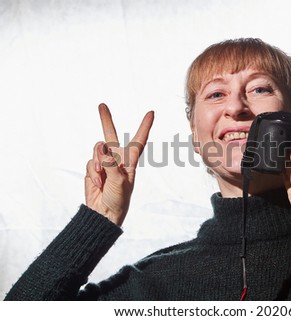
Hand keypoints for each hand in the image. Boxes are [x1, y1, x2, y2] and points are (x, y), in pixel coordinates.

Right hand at [84, 103, 153, 225]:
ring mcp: (103, 164)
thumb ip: (111, 165)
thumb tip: (102, 149)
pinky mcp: (92, 170)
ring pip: (97, 151)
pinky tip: (97, 183)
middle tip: (102, 105)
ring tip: (102, 178)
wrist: (103, 215)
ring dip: (97, 163)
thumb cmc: (118, 201)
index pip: (139, 140)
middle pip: (111, 136)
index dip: (145, 126)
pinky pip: (89, 163)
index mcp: (129, 162)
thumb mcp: (120, 183)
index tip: (151, 113)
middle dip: (106, 120)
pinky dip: (92, 173)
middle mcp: (116, 159)